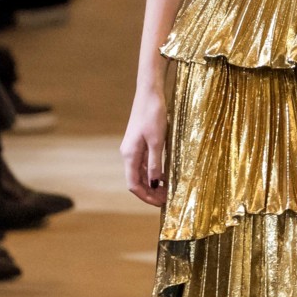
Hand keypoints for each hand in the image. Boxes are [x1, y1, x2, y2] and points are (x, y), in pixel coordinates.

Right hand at [121, 81, 169, 204]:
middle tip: (167, 199)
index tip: (160, 203)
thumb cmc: (153, 114)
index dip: (146, 196)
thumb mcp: (157, 141)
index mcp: (130, 155)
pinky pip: (144, 164)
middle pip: (136, 181)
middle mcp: (128, 153)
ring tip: (168, 190)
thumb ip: (155, 163)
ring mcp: (133, 148)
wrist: (149, 93)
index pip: (133, 184)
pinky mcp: (139, 142)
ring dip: (153, 184)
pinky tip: (165, 175)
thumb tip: (154, 184)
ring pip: (141, 173)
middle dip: (150, 192)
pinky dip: (154, 172)